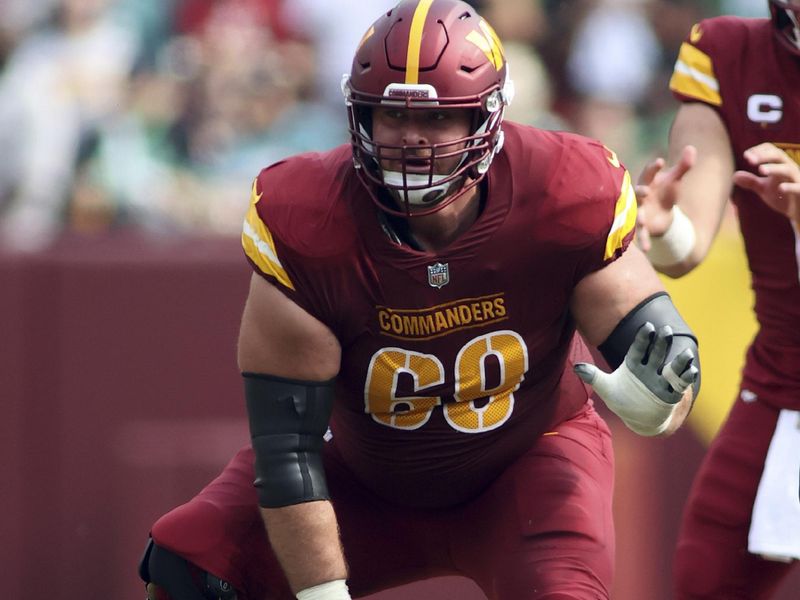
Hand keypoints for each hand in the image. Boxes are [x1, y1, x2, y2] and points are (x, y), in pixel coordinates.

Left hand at [574, 322, 697, 435]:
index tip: (647, 326)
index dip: (643, 339)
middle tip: (665, 330)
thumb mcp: (606, 388)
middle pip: (656, 354)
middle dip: (661, 343)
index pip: (638, 349)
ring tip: (687, 354)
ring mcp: (662, 381)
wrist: (638, 419)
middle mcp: (650, 370)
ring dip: (679, 361)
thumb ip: (593, 376)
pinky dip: (687, 378)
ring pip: (672, 368)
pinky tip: (692, 371)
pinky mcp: (671, 394)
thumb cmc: (622, 399)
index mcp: (634, 365)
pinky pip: (680, 385)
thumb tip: (575, 367)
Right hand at [635, 145, 696, 250]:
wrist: (661, 213)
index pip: (649, 172)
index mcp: (648, 182)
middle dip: (639, 192)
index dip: (653, 167)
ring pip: (635, 214)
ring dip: (636, 217)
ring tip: (640, 221)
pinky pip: (641, 234)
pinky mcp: (643, 226)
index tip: (661, 161)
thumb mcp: (675, 180)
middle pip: (637, 192)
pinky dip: (643, 241)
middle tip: (643, 191)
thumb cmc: (666, 192)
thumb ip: (683, 166)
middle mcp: (640, 196)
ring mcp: (639, 211)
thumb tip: (691, 147)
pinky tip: (646, 249)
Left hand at [733, 143, 799, 222]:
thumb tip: (734, 176)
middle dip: (764, 156)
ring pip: (788, 169)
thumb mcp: (764, 189)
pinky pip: (798, 188)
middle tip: (750, 160)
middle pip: (779, 156)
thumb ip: (751, 182)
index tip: (746, 156)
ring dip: (775, 168)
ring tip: (761, 170)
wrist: (799, 211)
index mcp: (780, 166)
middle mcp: (790, 170)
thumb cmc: (783, 197)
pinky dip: (790, 187)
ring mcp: (797, 180)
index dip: (759, 150)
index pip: (772, 150)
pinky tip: (780, 189)